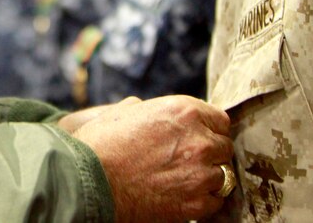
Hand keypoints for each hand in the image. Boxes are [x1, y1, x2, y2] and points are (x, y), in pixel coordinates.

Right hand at [73, 94, 232, 221]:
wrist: (89, 183)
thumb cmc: (100, 146)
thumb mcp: (123, 113)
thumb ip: (147, 109)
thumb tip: (144, 109)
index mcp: (183, 111)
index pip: (219, 119)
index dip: (208, 129)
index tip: (198, 138)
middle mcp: (198, 140)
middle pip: (224, 147)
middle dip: (209, 153)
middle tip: (187, 161)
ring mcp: (200, 174)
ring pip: (222, 175)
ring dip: (206, 177)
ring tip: (183, 180)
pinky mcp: (195, 203)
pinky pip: (215, 201)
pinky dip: (202, 200)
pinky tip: (183, 195)